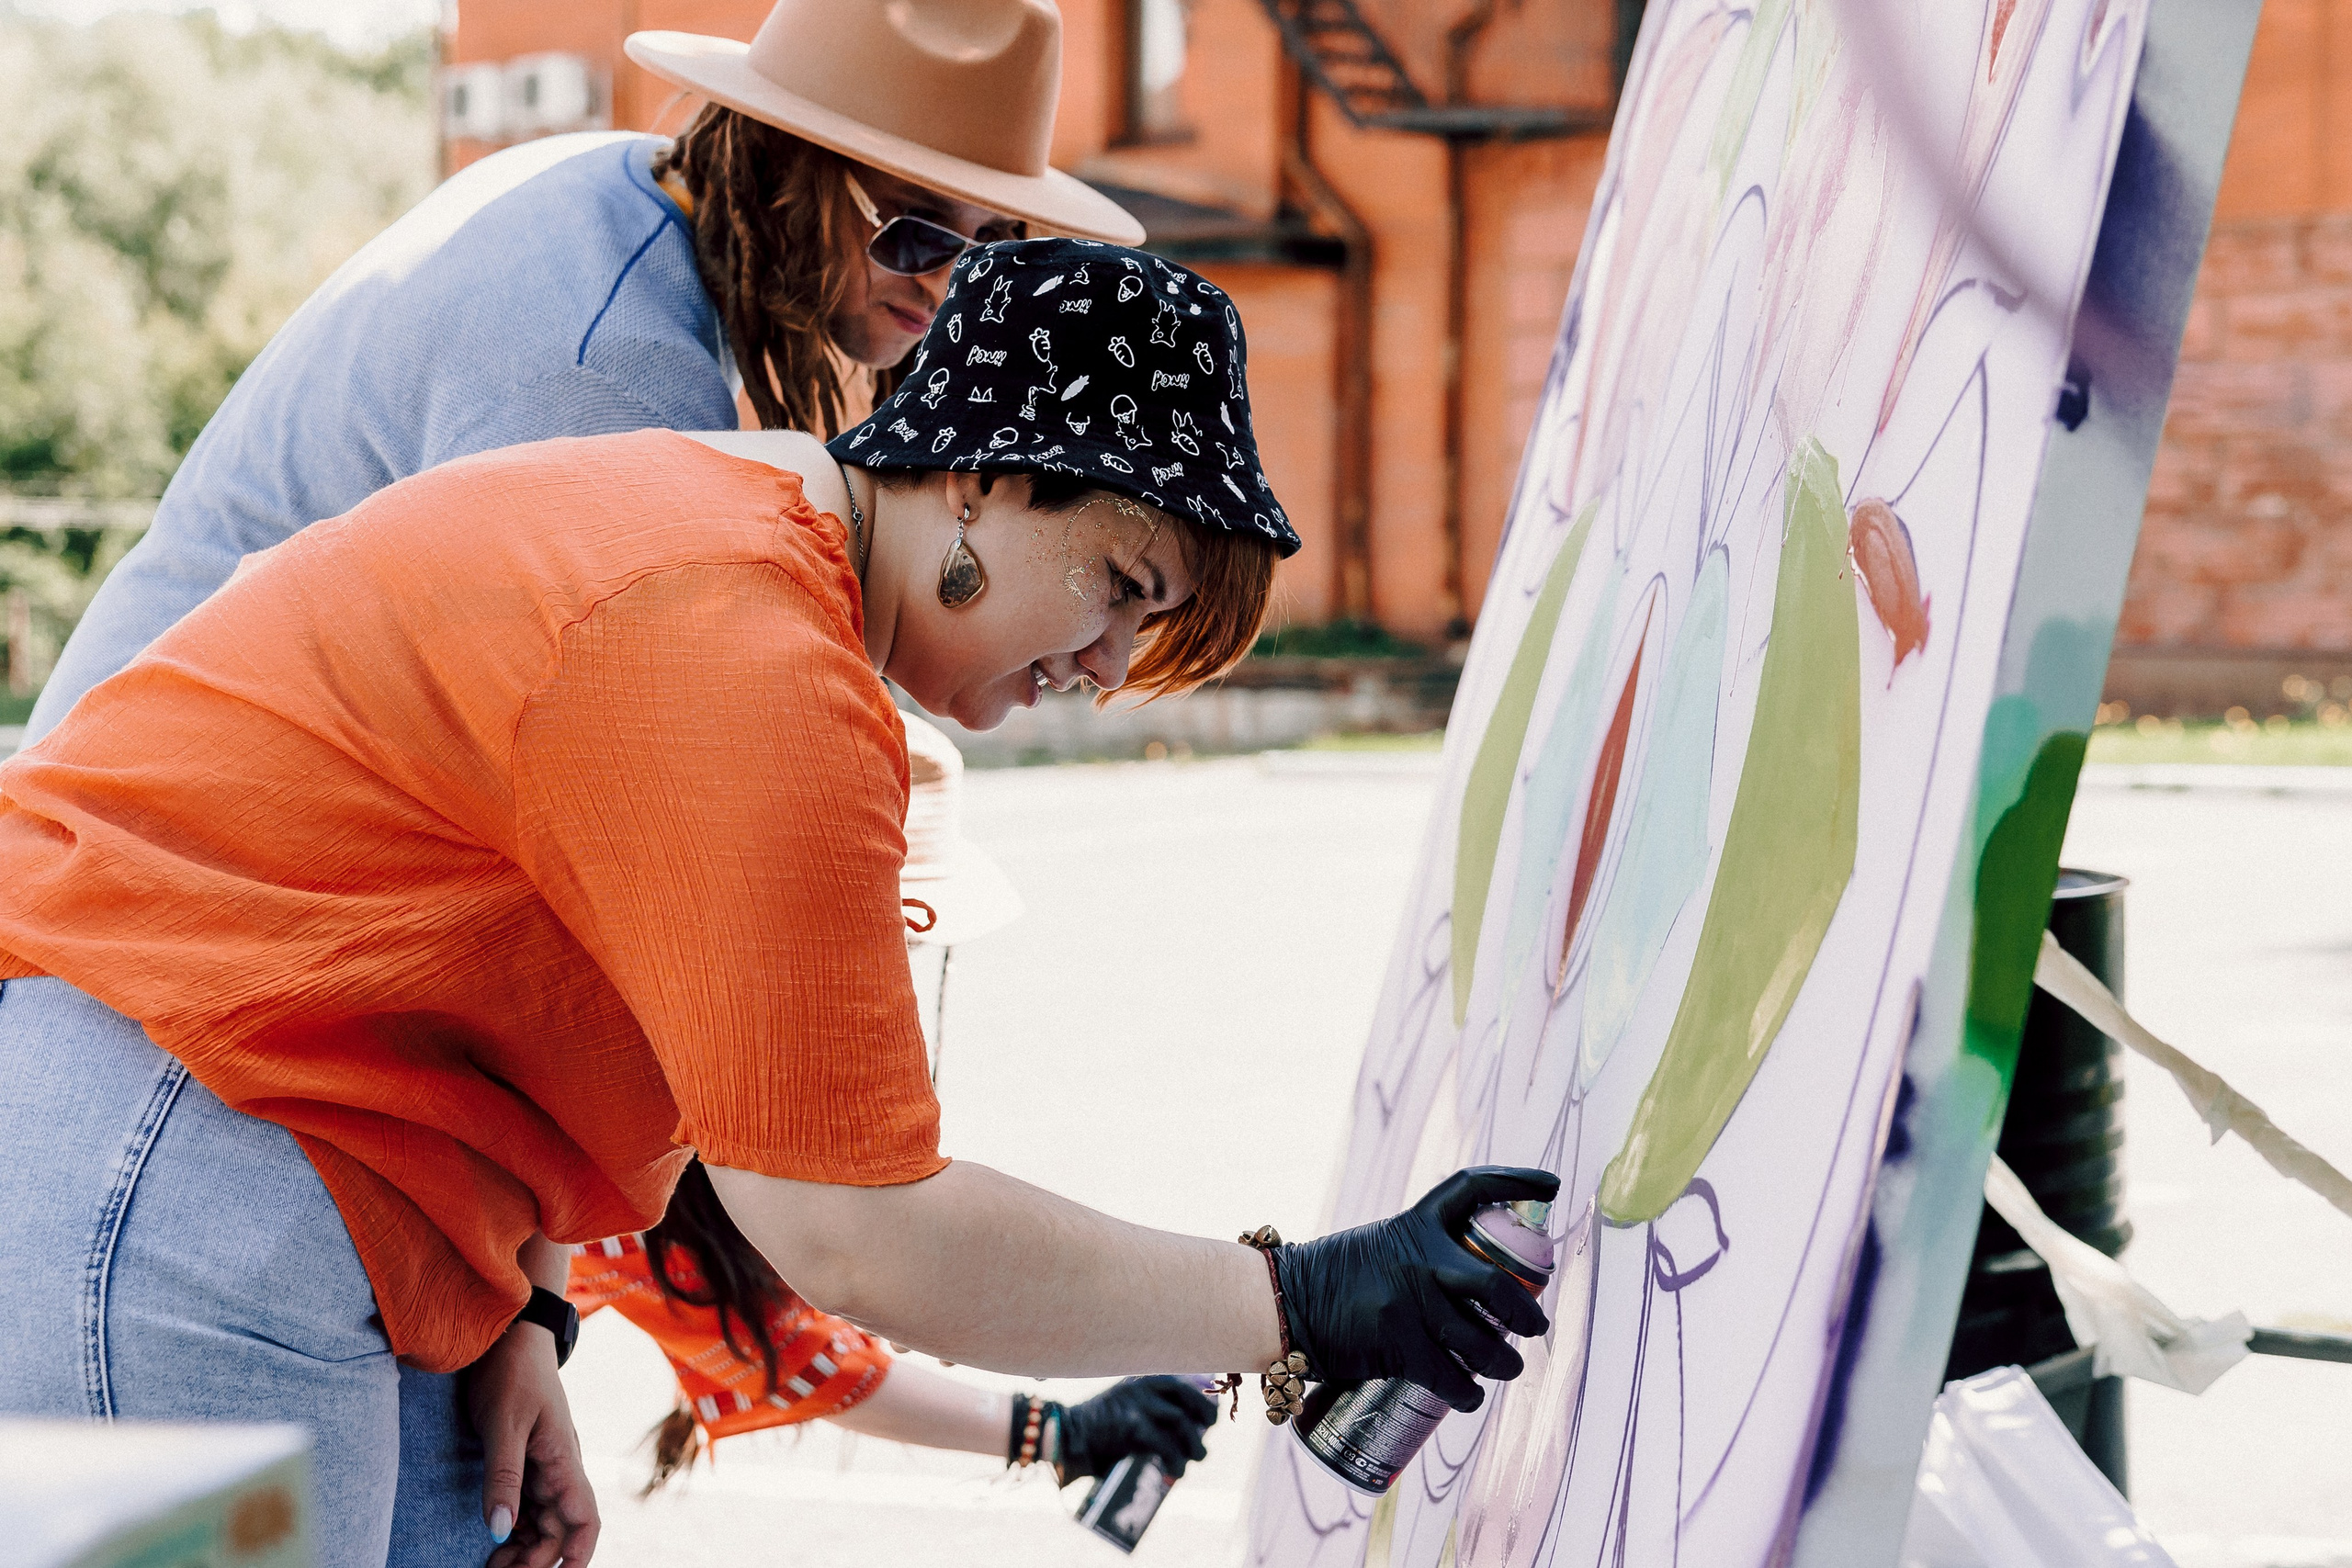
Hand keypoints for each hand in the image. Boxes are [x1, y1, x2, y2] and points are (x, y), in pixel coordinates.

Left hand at [466, 1321, 599, 1567]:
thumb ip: (503, 1478)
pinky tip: (492, 1542)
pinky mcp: (523, 1461)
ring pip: (541, 1522)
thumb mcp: (503, 1425)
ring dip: (522, 1549)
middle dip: (534, 1561)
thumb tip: (500, 1532)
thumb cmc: (511, 1372)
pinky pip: (524, 1506)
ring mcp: (541, 1466)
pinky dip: (512, 1529)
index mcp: (563, 1461)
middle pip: (558, 1530)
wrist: (509, 1334)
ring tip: (489, 1566)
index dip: (577, 1556)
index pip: (584, 1520)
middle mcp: (558, 1469)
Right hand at [1053, 1377, 1217, 1483]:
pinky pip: (1166, 1445)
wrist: (1065, 1436)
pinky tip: (1176, 1471)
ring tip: (1196, 1459)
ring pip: (1181, 1421)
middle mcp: (1141, 1386)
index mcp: (1139, 1380)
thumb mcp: (1125, 1408)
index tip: (1210, 1416)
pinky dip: (1177, 1460)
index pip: (1180, 1381)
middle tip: (1207, 1433)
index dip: (1201, 1397)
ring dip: (1194, 1444)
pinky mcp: (1133, 1428)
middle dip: (1204, 1413)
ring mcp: (1137, 1405)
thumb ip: (1151, 1411)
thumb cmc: (1098, 1428)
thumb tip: (1187, 1431)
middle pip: (1185, 1393)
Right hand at [1273, 1166, 1558, 1412]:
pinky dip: (1468, 1393)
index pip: (1472, 1188)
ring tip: (1508, 1368)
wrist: (1282, 1303)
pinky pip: (1451, 1377)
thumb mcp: (1381, 1246)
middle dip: (1527, 1311)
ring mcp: (1409, 1302)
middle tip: (1537, 1327)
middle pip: (1497, 1283)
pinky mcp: (1397, 1344)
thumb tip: (1476, 1289)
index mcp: (1415, 1224)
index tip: (1552, 1185)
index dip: (1516, 1181)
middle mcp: (1419, 1258)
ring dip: (1505, 1363)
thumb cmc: (1332, 1278)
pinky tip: (1470, 1396)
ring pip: (1482, 1341)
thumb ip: (1420, 1255)